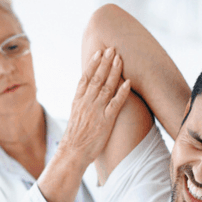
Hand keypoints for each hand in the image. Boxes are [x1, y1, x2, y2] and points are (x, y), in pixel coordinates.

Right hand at [59, 47, 130, 168]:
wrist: (72, 153)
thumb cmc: (75, 138)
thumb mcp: (74, 116)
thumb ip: (81, 104)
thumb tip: (87, 95)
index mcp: (78, 101)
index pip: (85, 78)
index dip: (92, 64)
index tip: (98, 53)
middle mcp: (86, 103)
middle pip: (96, 78)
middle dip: (105, 62)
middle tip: (112, 49)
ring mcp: (96, 111)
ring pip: (106, 86)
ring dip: (114, 72)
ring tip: (120, 58)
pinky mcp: (105, 121)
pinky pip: (115, 103)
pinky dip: (122, 92)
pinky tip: (129, 82)